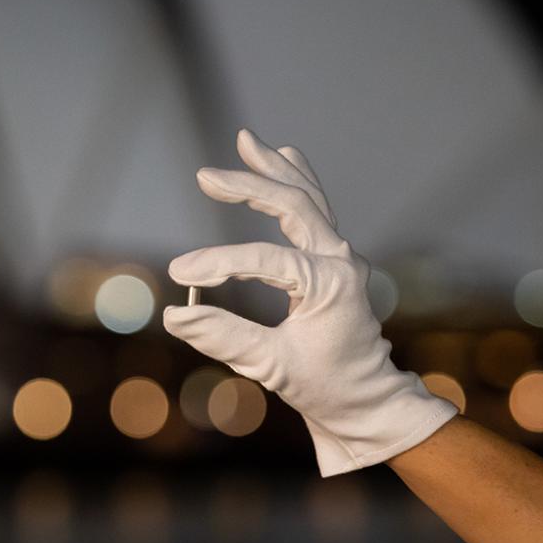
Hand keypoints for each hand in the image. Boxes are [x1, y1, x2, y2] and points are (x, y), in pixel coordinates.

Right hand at [164, 128, 456, 475]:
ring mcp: (341, 257)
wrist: (368, 401)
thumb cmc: (326, 388)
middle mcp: (340, 261)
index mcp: (330, 285)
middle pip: (293, 204)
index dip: (218, 263)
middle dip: (248, 187)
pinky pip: (318, 209)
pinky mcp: (335, 261)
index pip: (264, 260)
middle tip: (206, 176)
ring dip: (275, 170)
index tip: (179, 274)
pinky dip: (298, 181)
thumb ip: (224, 338)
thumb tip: (175, 316)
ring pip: (308, 198)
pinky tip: (285, 156)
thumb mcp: (272, 367)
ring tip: (248, 140)